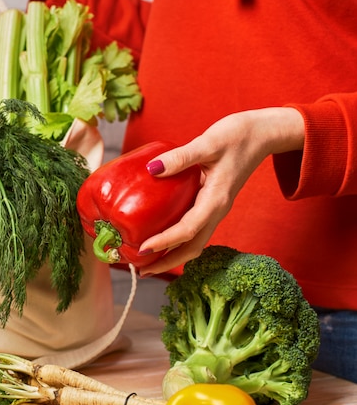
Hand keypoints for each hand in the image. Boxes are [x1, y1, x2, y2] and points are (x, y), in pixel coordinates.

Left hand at [137, 107, 304, 275]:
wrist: (264, 133)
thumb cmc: (238, 135)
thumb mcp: (208, 142)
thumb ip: (180, 157)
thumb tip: (152, 169)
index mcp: (216, 199)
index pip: (188, 230)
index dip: (165, 242)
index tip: (143, 250)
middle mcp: (217, 210)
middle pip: (192, 247)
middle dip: (168, 263)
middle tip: (141, 271)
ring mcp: (215, 209)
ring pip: (194, 241)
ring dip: (172, 255)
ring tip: (146, 262)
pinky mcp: (212, 203)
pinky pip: (194, 229)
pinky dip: (177, 240)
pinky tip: (160, 237)